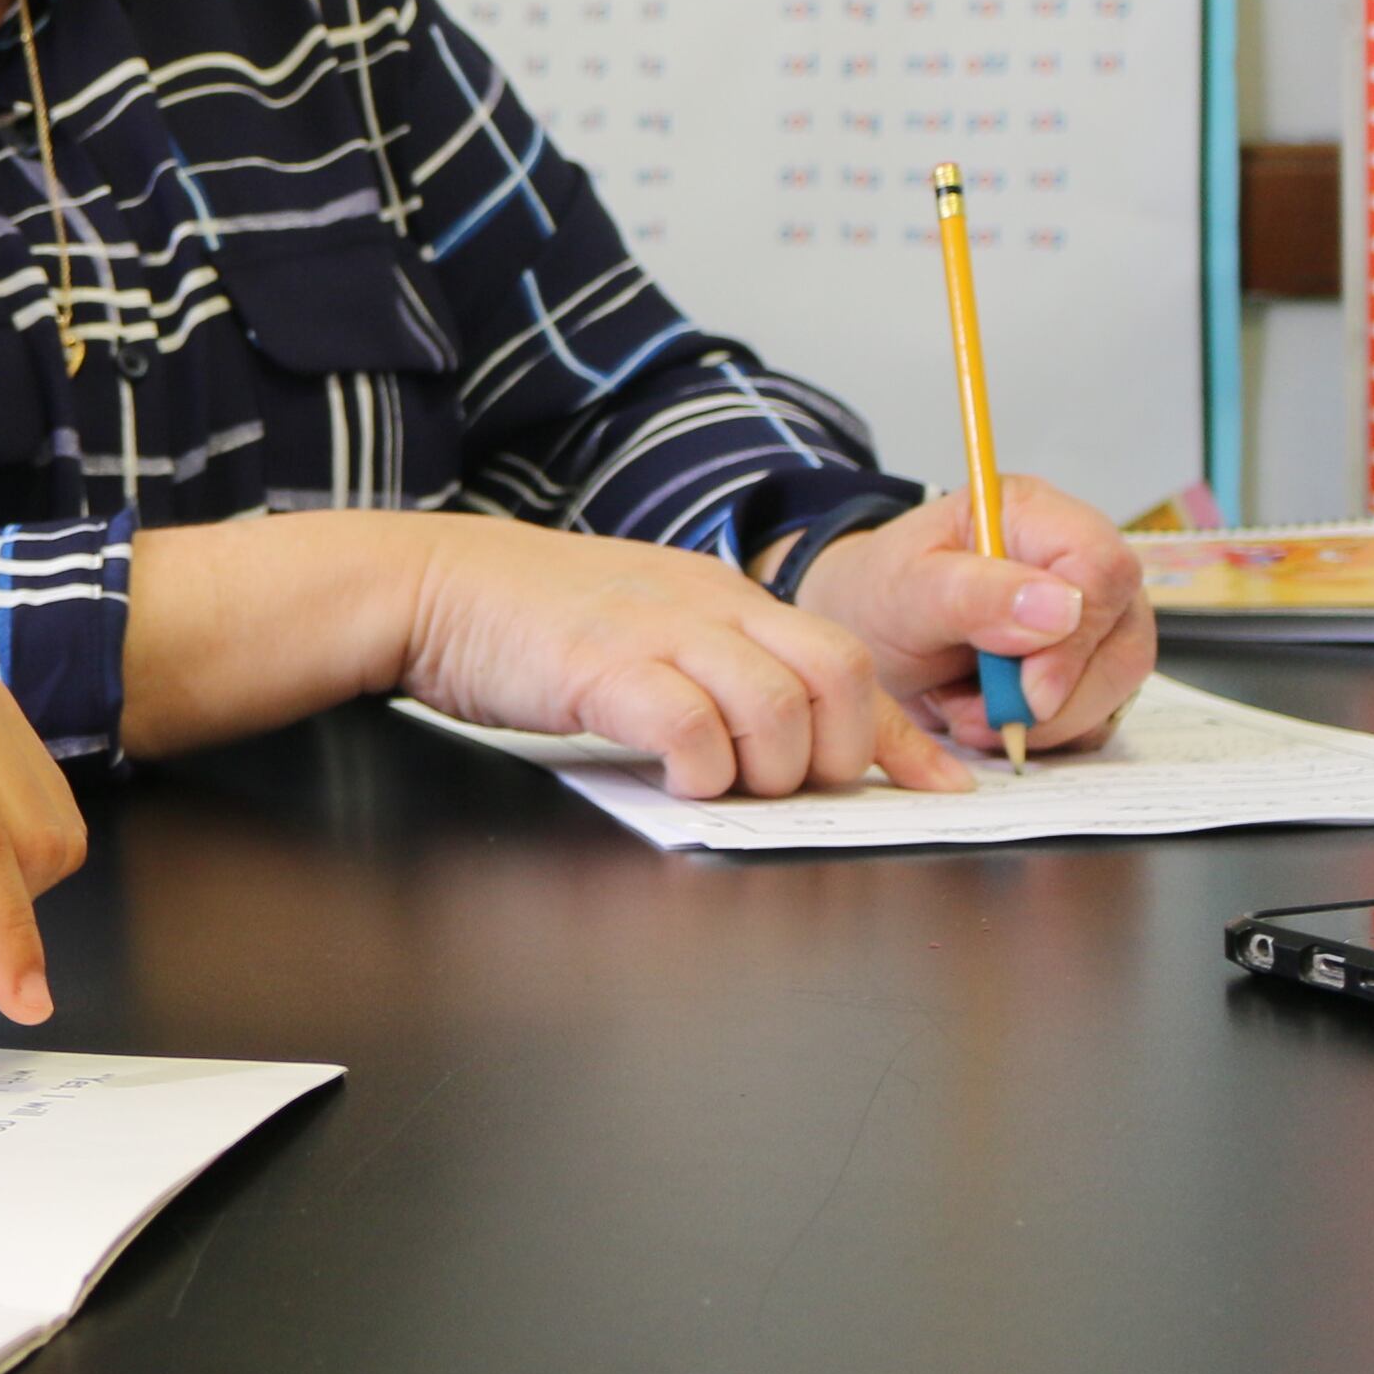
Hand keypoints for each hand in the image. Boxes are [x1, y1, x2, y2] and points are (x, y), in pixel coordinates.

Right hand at [391, 515, 975, 798]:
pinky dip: (700, 769)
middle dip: (837, 754)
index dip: (900, 736)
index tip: (940, 788)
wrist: (434, 585)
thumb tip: (800, 740)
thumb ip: (726, 671)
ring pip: (778, 705)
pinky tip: (674, 779)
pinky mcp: (603, 667)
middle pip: (837, 674)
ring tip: (726, 785)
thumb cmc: (538, 622)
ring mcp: (659, 630)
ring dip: (770, 769)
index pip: (845, 658)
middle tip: (790, 787)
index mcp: (728, 595)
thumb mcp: (654, 631)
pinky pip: (689, 726)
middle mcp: (709, 604)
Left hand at [789, 480, 1155, 754]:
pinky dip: (1044, 734)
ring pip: (1116, 687)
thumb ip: (974, 595)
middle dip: (1058, 698)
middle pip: (1124, 640)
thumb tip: (1063, 607)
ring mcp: (1094, 620)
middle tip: (981, 712)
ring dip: (1044, 722)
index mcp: (1036, 516)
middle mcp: (1080, 564)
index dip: (1078, 639)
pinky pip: (1097, 718)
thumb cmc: (882, 593)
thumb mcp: (904, 590)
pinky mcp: (1088, 669)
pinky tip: (987, 713)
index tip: (1030, 692)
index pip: (1103, 569)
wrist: (862, 633)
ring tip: (969, 709)